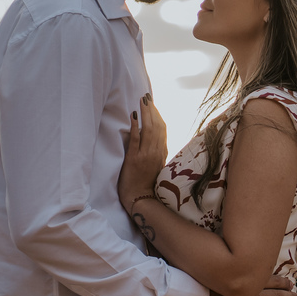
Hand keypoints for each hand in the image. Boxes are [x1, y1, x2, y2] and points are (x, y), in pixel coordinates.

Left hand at [118, 93, 168, 210]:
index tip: (153, 104)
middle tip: (146, 97)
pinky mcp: (135, 159)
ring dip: (145, 114)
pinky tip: (133, 116)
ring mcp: (146, 155)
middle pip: (157, 126)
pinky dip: (136, 127)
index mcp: (162, 152)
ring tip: (142, 101)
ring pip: (149, 129)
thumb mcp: (155, 164)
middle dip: (152, 110)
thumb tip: (152, 137)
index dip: (158, 115)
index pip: (163, 129)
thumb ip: (155, 151)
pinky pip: (136, 140)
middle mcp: (156, 151)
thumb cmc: (146, 182)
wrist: (140, 198)